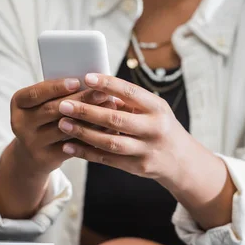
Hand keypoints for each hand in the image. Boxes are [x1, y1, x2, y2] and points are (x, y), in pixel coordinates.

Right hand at [10, 78, 115, 175]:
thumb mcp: (41, 104)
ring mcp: (31, 143)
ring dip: (89, 118)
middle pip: (52, 110)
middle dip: (79, 100)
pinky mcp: (45, 158)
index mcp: (18, 103)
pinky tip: (106, 128)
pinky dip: (90, 135)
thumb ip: (58, 93)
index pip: (36, 93)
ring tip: (109, 109)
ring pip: (64, 128)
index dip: (55, 87)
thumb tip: (90, 81)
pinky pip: (71, 145)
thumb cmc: (43, 118)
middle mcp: (20, 123)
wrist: (31, 153)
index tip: (77, 81)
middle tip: (102, 93)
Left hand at [56, 73, 191, 187]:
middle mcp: (154, 128)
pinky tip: (68, 145)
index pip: (131, 92)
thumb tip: (94, 87)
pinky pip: (107, 159)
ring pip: (110, 142)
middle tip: (64, 105)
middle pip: (116, 119)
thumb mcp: (152, 109)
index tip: (86, 77)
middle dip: (87, 111)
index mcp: (157, 107)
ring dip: (83, 133)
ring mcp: (146, 150)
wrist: (181, 160)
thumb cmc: (159, 126)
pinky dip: (86, 152)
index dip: (108, 84)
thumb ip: (127, 100)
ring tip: (63, 123)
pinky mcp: (137, 167)